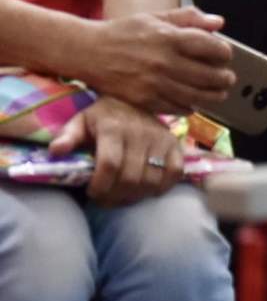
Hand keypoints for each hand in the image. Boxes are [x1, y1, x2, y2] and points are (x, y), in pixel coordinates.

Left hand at [50, 97, 183, 204]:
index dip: (101, 186)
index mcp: (113, 127)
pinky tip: (148, 188)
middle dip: (115, 196)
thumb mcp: (80, 121)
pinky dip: (162, 186)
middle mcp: (140, 133)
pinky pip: (174, 173)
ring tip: (123, 196)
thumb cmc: (103, 117)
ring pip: (151, 180)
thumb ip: (67, 136)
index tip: (92, 193)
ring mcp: (161, 139)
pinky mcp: (175, 145)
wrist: (134, 101)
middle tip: (106, 199)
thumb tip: (56, 151)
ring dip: (136, 195)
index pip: (110, 164)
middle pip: (131, 177)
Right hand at [78, 8, 234, 114]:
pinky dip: (188, 107)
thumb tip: (219, 23)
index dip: (223, 53)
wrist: (87, 51)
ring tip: (218, 94)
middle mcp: (164, 61)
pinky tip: (192, 102)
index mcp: (170, 38)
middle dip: (224, 78)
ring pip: (196, 96)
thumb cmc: (123, 32)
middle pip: (209, 76)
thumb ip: (188, 18)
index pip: (212, 48)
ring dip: (213, 96)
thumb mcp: (154, 17)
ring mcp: (154, 83)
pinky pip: (176, 108)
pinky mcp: (144, 99)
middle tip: (227, 79)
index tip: (224, 56)